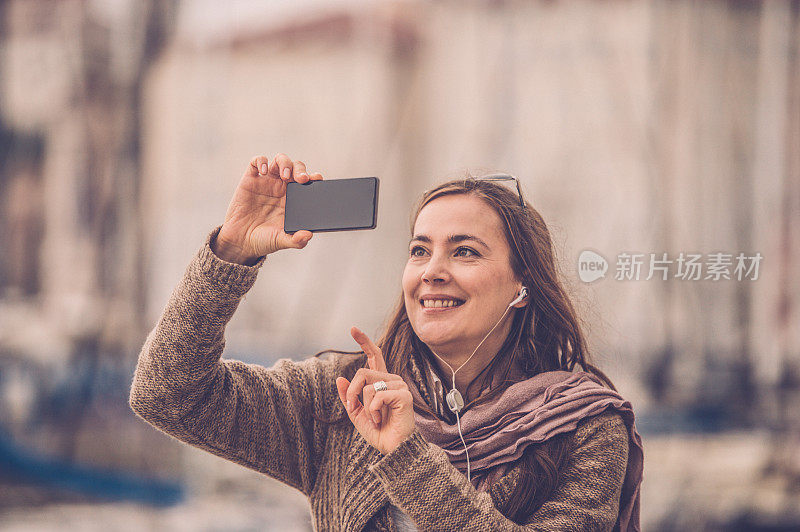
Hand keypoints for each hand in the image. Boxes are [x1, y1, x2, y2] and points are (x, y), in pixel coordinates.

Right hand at [213, 154, 323, 263]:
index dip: (313, 177)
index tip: (317, 179)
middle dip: (301, 169)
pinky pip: (256, 162)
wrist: (240, 242)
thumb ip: (296, 240)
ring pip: (279, 160)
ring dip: (285, 163)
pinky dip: (261, 161)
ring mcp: (266, 182)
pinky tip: (263, 171)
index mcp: (293, 199)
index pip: (307, 182)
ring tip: (285, 175)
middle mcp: (281, 187)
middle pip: (296, 167)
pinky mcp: (250, 179)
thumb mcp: (281, 241)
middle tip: (302, 179)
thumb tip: (309, 235)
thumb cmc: (263, 240)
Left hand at [336, 327, 415, 454]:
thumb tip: (340, 379)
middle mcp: (392, 380)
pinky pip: (377, 396)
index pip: (374, 356)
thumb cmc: (379, 432)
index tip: (353, 329)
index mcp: (381, 382)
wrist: (394, 449)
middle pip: (362, 373)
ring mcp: (399, 386)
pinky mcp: (404, 395)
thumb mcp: (357, 414)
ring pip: (367, 386)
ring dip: (365, 407)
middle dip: (352, 393)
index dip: (364, 341)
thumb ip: (349, 397)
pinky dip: (374, 411)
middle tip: (353, 409)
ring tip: (375, 418)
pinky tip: (382, 419)